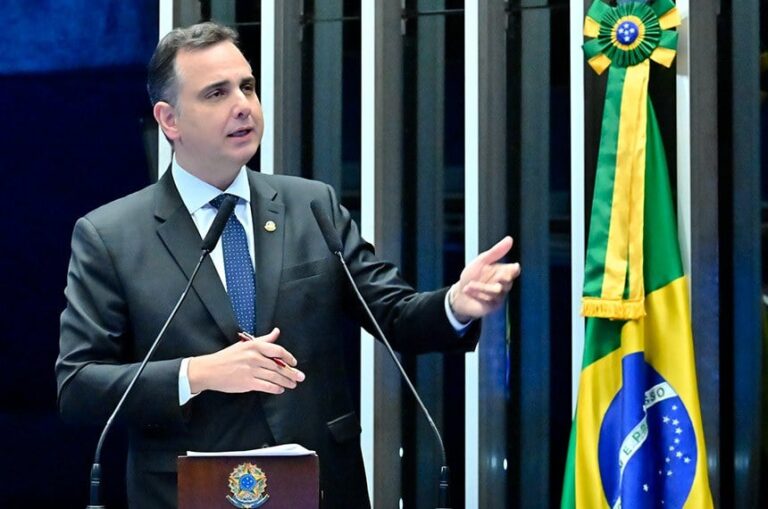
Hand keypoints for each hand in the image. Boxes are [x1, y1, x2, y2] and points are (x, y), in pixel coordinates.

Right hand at [188, 328, 304, 394]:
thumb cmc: (227, 357)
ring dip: (286, 381)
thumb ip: (263, 340)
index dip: (288, 357)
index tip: (294, 362)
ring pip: (274, 376)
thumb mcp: (245, 344)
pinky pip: (266, 386)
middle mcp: (254, 357)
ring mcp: (251, 370)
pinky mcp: (247, 383)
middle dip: (291, 372)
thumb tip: (276, 332)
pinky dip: (275, 388)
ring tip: (293, 384)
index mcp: (254, 346)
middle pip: (278, 366)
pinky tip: (280, 389)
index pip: (277, 350)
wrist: (209, 370)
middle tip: (300, 377)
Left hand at [449, 236, 520, 321]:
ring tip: (470, 285)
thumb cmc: (471, 276)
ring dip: (482, 287)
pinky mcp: (492, 305)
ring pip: (497, 290)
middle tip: (500, 276)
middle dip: (503, 278)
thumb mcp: (481, 261)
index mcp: (502, 271)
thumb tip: (509, 239)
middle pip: (508, 281)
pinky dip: (477, 293)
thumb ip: (496, 251)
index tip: (513, 267)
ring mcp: (498, 296)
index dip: (514, 270)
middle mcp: (502, 284)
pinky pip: (489, 299)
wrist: (459, 294)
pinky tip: (468, 290)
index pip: (514, 270)